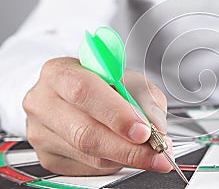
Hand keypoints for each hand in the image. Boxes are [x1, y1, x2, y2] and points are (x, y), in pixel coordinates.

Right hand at [23, 57, 171, 175]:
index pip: (85, 92)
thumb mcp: (127, 77)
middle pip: (85, 132)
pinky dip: (113, 163)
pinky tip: (124, 153)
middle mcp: (44, 102)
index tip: (144, 130)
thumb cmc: (100, 83)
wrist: (69, 94)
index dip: (117, 114)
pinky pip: (87, 167)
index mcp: (60, 73)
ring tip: (151, 154)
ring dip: (126, 157)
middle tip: (156, 151)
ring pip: (89, 154)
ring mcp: (41, 132)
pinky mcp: (48, 156)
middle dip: (128, 147)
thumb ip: (144, 96)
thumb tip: (155, 125)